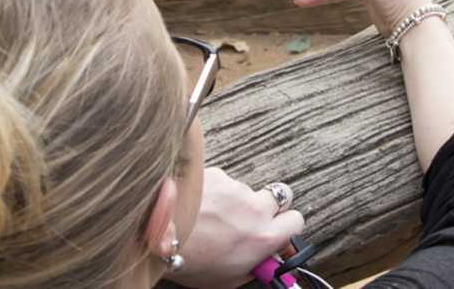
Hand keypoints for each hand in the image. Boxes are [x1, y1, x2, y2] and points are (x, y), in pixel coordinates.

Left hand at [168, 167, 304, 287]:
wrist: (156, 237)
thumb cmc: (190, 262)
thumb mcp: (230, 278)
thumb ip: (257, 265)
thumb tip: (272, 257)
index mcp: (262, 238)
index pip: (297, 222)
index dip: (287, 227)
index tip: (278, 231)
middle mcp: (254, 209)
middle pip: (283, 195)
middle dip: (273, 205)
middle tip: (254, 217)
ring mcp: (236, 189)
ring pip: (247, 190)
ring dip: (236, 200)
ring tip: (211, 218)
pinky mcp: (217, 175)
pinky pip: (224, 181)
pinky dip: (215, 191)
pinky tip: (198, 207)